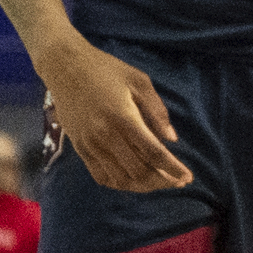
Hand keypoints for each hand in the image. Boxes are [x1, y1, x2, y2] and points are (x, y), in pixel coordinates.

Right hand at [41, 39, 192, 191]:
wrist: (64, 67)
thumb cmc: (106, 70)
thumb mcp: (139, 81)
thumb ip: (157, 111)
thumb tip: (171, 140)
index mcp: (123, 118)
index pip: (153, 153)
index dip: (172, 169)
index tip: (187, 178)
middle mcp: (105, 136)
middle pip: (138, 171)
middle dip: (162, 180)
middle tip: (177, 181)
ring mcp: (90, 144)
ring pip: (120, 178)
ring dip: (142, 186)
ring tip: (159, 182)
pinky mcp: (79, 147)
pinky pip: (100, 175)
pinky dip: (119, 183)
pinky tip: (133, 181)